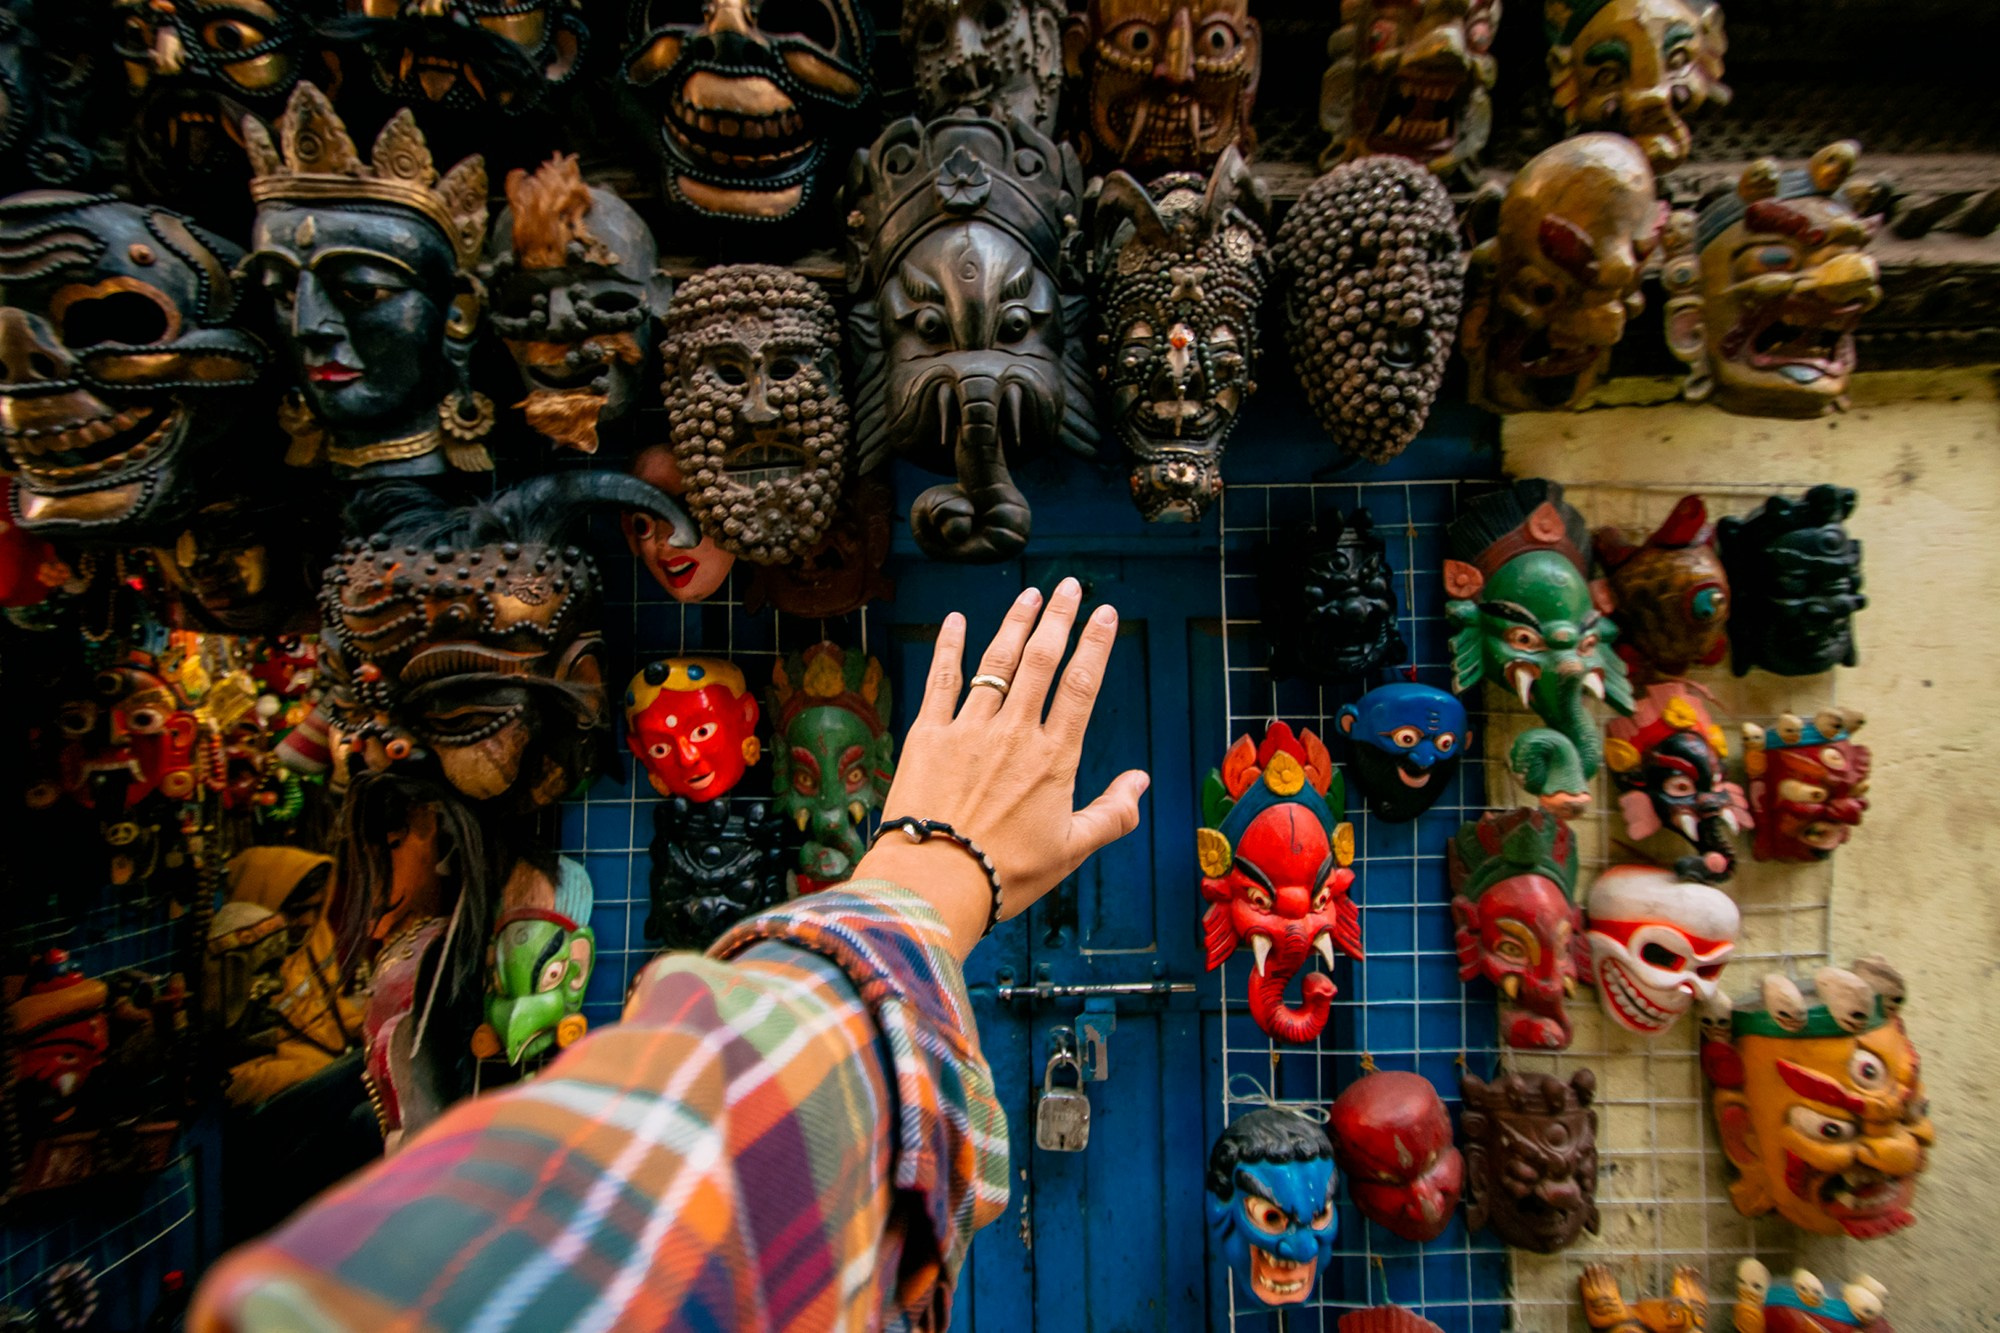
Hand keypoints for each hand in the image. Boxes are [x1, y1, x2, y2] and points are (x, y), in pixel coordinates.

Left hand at [853, 579, 1150, 958]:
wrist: (935, 883)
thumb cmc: (1005, 874)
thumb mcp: (1071, 851)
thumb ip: (1112, 814)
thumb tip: (1140, 784)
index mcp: (1053, 758)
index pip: (1081, 686)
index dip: (1095, 644)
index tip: (1105, 613)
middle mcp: (1014, 733)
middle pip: (1041, 661)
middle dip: (1058, 618)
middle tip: (1069, 587)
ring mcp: (968, 730)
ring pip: (996, 664)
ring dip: (1015, 625)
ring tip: (1030, 596)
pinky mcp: (927, 736)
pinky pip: (941, 682)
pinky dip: (950, 648)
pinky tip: (957, 622)